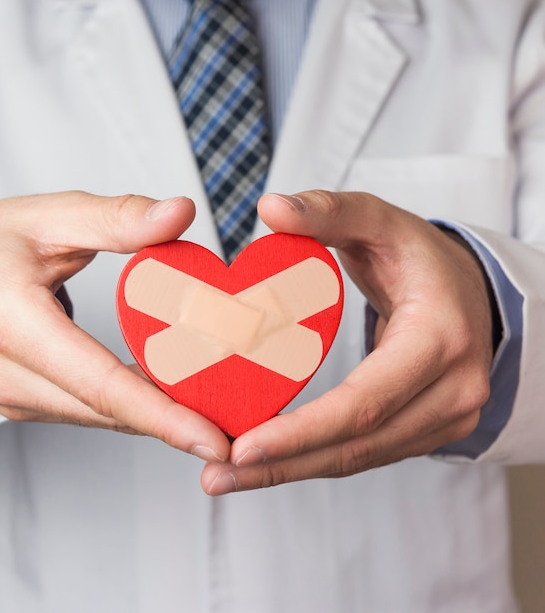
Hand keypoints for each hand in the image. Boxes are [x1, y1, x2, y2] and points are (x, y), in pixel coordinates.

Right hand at [0, 191, 229, 461]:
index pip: (99, 381)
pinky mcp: (21, 399)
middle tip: (234, 434)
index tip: (211, 439)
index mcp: (10, 322)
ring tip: (213, 417)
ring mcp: (9, 394)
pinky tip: (169, 401)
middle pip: (105, 410)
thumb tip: (181, 213)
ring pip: (98, 416)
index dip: (161, 414)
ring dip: (155, 419)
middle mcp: (5, 373)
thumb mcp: (53, 215)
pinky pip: (86, 409)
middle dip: (173, 425)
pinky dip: (130, 408)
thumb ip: (119, 218)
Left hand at [202, 190, 494, 493]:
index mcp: (440, 340)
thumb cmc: (421, 257)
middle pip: (356, 446)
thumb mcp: (380, 222)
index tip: (242, 446)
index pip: (365, 402)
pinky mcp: (428, 430)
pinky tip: (269, 463)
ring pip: (358, 459)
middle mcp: (452, 392)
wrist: (471, 292)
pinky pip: (363, 452)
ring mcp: (446, 419)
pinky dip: (314, 460)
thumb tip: (269, 208)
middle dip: (282, 466)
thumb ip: (328, 212)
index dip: (302, 430)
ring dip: (291, 471)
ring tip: (228, 478)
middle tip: (216, 478)